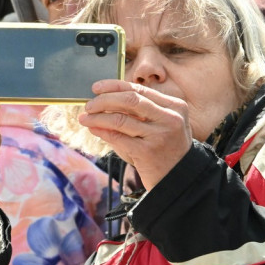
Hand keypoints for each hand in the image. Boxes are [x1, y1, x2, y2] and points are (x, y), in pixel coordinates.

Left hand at [78, 80, 192, 190]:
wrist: (178, 178)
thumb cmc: (166, 148)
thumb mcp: (163, 124)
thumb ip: (143, 110)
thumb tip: (106, 97)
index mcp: (175, 106)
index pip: (139, 90)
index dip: (114, 86)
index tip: (96, 88)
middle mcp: (170, 118)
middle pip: (130, 100)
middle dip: (104, 100)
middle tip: (89, 105)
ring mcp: (159, 135)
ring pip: (120, 119)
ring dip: (98, 117)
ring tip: (85, 118)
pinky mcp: (148, 152)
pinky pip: (118, 137)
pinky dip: (102, 132)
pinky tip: (94, 129)